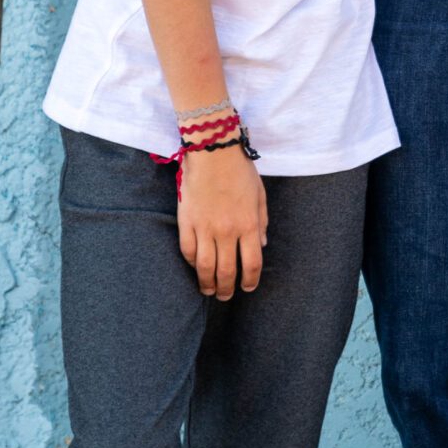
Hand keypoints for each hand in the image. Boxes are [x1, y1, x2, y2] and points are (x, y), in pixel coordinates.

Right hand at [178, 146, 267, 298]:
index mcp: (249, 225)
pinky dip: (192, 263)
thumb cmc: (240, 171)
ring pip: (205, 267)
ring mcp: (205, 227)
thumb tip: (261, 246)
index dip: (250, 281)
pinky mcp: (186, 221)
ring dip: (207, 284)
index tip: (248, 287)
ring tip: (209, 290)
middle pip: (227, 271)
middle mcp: (227, 231)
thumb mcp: (260, 195)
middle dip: (227, 289)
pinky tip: (196, 267)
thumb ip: (261, 223)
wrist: (213, 151)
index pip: (251, 264)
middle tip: (226, 296)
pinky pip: (188, 250)